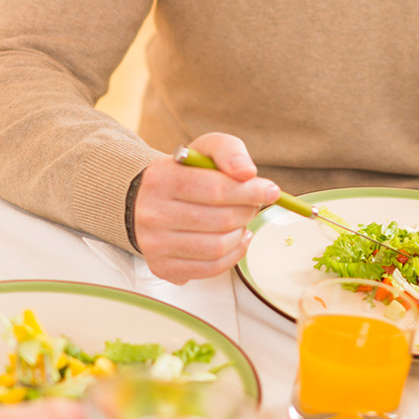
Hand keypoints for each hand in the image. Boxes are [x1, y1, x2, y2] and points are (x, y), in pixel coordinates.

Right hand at [132, 132, 278, 282]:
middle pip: (220, 219)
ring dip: (240, 234)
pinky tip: (235, 240)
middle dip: (246, 211)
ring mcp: (154, 243)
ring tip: (241, 222)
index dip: (249, 191)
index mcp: (161, 178)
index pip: (215, 188)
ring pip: (216, 247)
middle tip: (252, 205)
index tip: (269, 190)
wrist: (148, 200)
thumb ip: (229, 150)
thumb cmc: (185, 175)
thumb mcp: (204, 150)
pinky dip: (232, 255)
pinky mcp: (161, 266)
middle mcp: (151, 213)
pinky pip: (210, 268)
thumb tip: (247, 172)